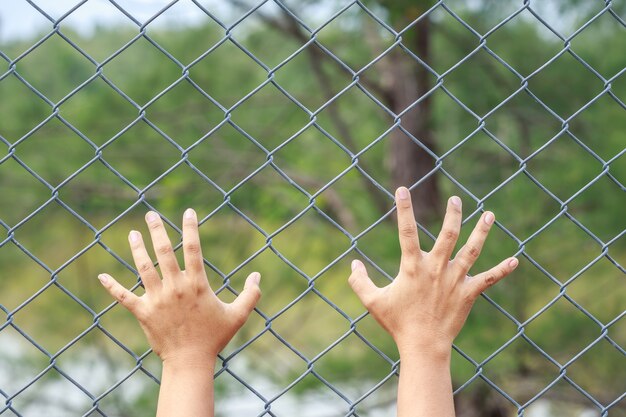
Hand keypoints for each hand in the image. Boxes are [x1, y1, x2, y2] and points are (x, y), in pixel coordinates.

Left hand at [98, 208, 260, 363]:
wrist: (190, 362)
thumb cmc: (215, 338)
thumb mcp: (238, 315)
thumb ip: (251, 294)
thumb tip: (258, 275)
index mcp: (197, 284)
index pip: (193, 248)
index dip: (190, 227)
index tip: (188, 211)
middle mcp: (175, 287)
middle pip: (164, 252)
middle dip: (156, 230)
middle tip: (150, 214)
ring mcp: (157, 299)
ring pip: (144, 268)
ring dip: (137, 249)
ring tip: (132, 233)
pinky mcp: (143, 312)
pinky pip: (124, 297)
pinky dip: (112, 286)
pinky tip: (101, 275)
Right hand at [348, 187, 517, 355]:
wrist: (424, 346)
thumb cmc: (397, 324)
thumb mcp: (373, 302)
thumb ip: (359, 282)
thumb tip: (353, 264)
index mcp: (413, 267)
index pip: (406, 231)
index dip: (403, 209)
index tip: (402, 189)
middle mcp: (436, 268)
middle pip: (448, 234)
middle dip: (453, 214)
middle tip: (456, 199)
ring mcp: (455, 280)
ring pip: (472, 250)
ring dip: (481, 231)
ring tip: (489, 214)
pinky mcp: (468, 294)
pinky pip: (488, 279)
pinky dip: (502, 270)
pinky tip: (515, 261)